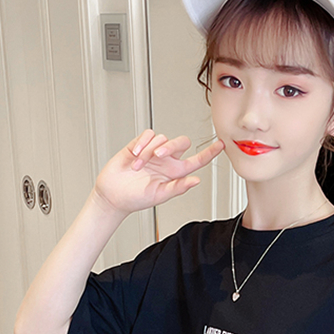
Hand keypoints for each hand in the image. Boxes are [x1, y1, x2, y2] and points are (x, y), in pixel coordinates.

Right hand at [93, 130, 224, 215]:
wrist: (113, 195)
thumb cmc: (135, 198)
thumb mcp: (159, 195)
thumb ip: (178, 188)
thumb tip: (196, 181)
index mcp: (175, 173)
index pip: (197, 161)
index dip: (209, 153)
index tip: (221, 145)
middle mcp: (166, 161)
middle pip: (181, 142)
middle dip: (171, 146)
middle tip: (158, 156)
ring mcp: (153, 152)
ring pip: (162, 138)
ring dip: (149, 151)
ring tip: (138, 166)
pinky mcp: (139, 145)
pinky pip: (147, 135)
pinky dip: (142, 143)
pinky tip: (135, 155)